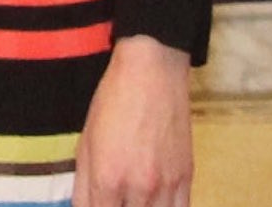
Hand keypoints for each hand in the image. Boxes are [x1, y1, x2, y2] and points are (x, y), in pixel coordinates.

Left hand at [73, 35, 192, 206]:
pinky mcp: (187, 179)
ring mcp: (167, 186)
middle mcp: (139, 188)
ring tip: (131, 202)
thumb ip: (84, 185)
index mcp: (108, 179)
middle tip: (113, 201)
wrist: (151, 76)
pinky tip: (152, 205)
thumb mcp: (86, 144)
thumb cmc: (112, 104)